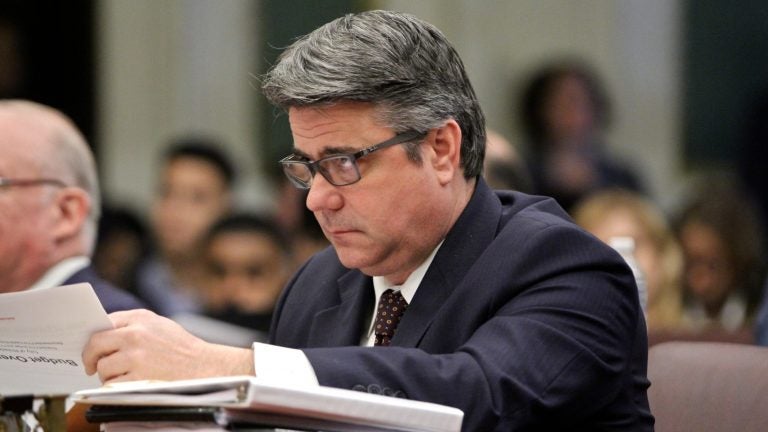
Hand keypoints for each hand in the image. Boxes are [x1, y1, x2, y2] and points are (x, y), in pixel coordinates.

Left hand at [82, 309, 253, 382]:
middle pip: (95, 345)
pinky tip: (129, 384)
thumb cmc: (182, 347)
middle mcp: (135, 335)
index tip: (91, 347)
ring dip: (108, 375)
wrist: (204, 367)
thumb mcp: (160, 325)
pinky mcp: (137, 378)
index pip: (103, 324)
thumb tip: (103, 333)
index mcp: (140, 319)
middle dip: (90, 358)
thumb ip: (133, 324)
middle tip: (91, 366)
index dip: (92, 338)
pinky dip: (116, 387)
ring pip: (103, 368)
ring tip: (123, 375)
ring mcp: (135, 358)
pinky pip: (111, 385)